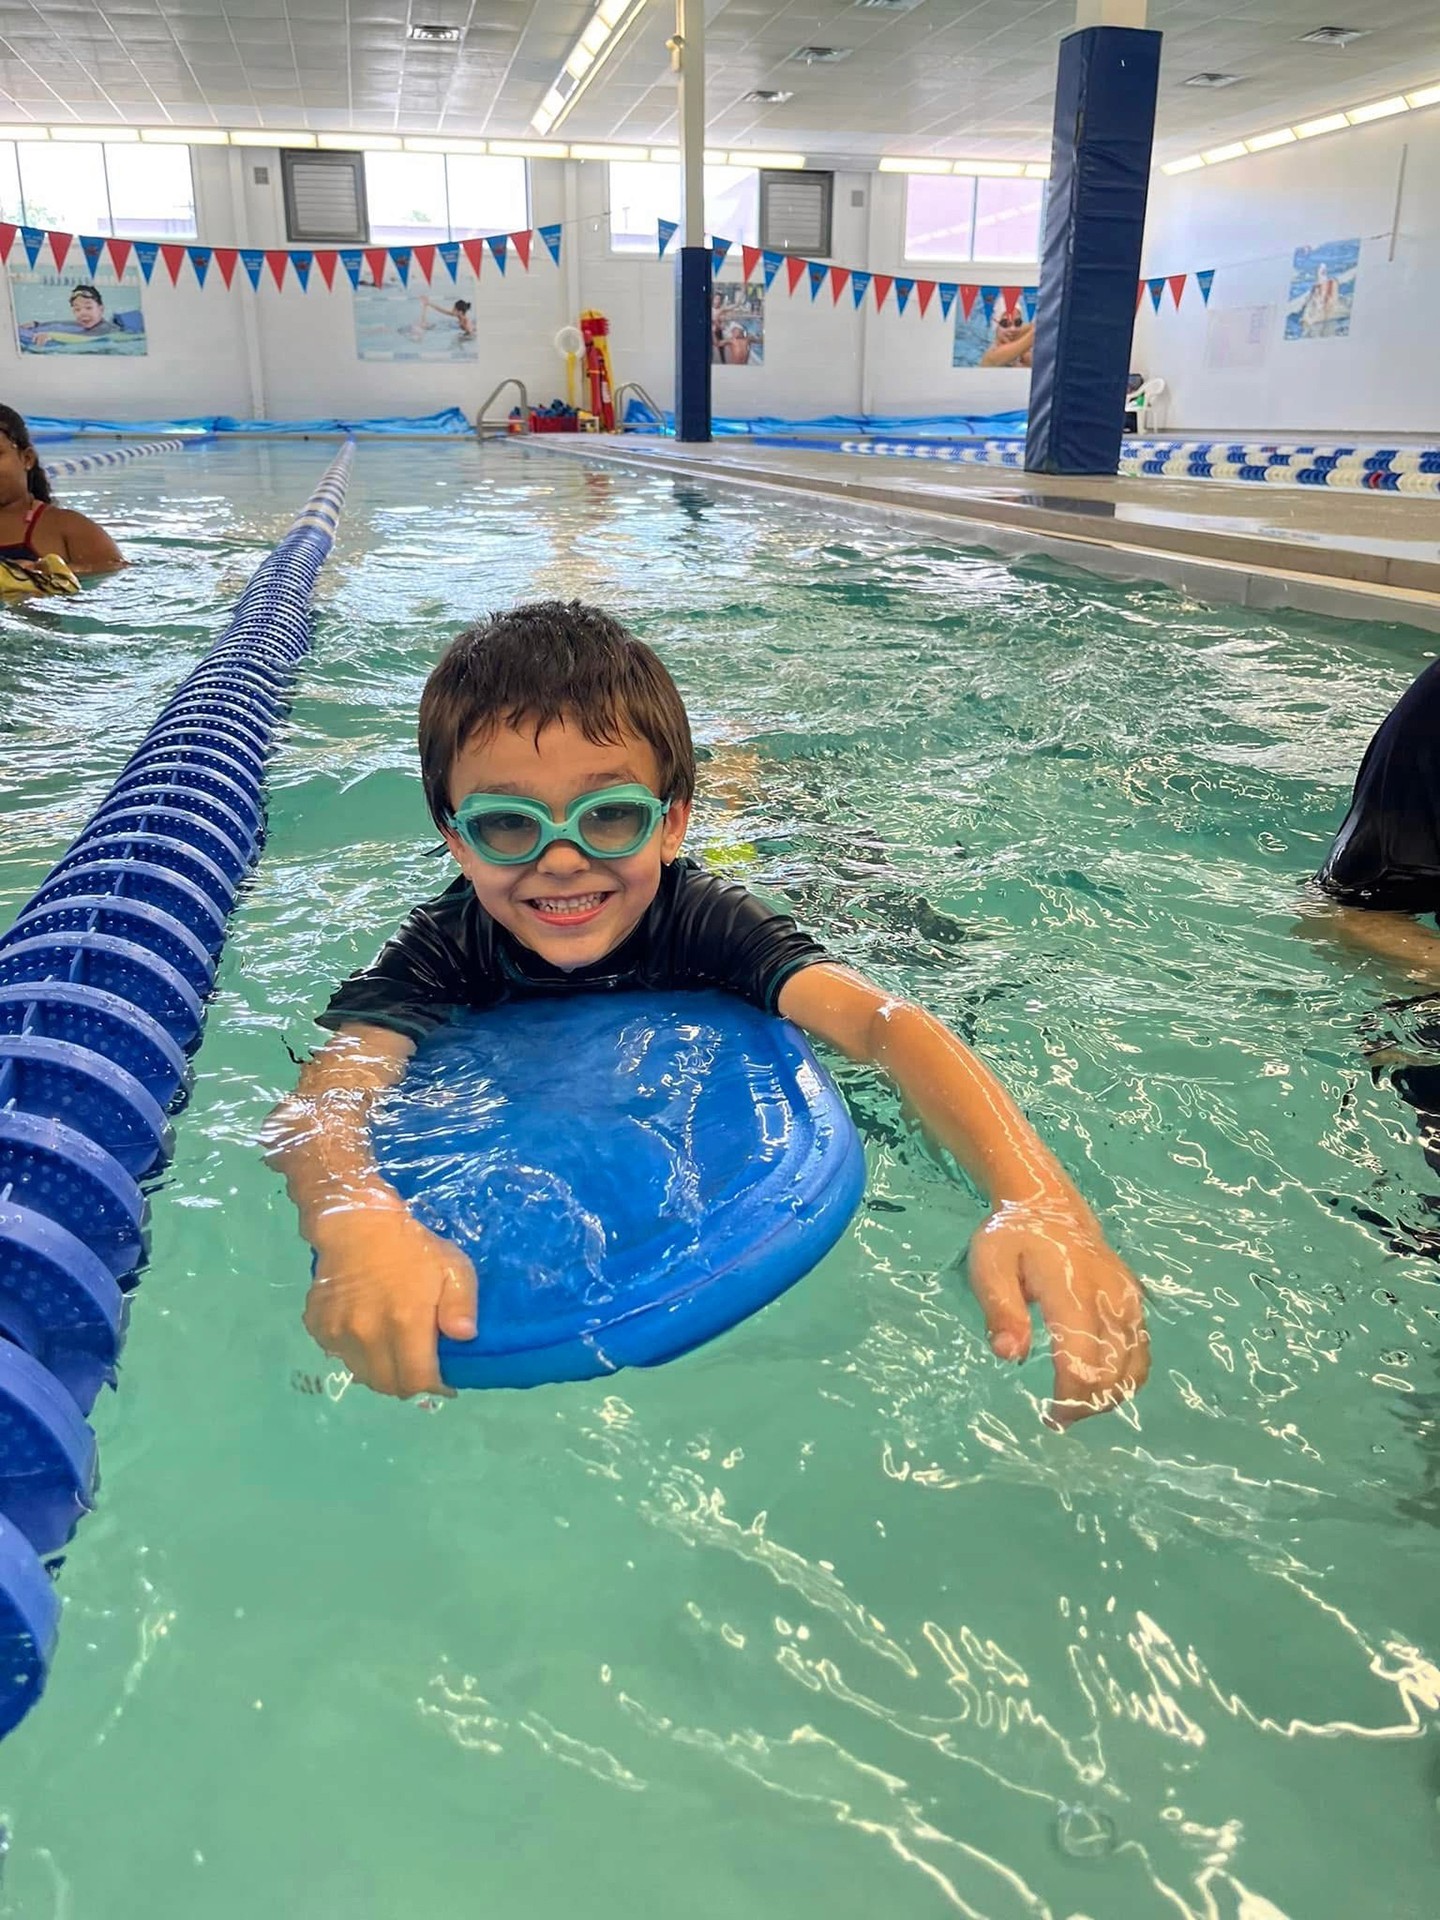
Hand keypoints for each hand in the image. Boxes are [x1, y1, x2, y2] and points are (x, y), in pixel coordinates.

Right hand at [303, 1203, 477, 1398]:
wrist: (356, 1224)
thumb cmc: (412, 1246)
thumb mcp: (452, 1266)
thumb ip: (462, 1304)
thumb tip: (465, 1337)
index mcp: (404, 1321)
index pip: (417, 1381)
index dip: (434, 1386)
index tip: (444, 1381)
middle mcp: (367, 1334)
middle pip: (389, 1385)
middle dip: (408, 1383)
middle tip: (420, 1368)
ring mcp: (338, 1333)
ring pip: (364, 1375)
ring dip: (382, 1371)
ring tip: (395, 1352)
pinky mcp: (319, 1328)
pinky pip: (342, 1357)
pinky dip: (358, 1355)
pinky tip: (369, 1334)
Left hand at [967, 1194, 1148, 1426]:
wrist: (1049, 1205)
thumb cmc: (1011, 1238)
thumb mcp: (988, 1265)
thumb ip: (999, 1310)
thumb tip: (1010, 1355)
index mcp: (1071, 1287)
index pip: (1083, 1356)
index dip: (1072, 1395)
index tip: (1050, 1415)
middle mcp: (1109, 1294)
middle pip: (1113, 1368)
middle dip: (1088, 1403)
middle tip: (1058, 1416)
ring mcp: (1128, 1297)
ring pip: (1134, 1364)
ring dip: (1109, 1395)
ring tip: (1077, 1403)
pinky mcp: (1136, 1301)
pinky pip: (1141, 1350)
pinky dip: (1125, 1376)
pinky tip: (1100, 1385)